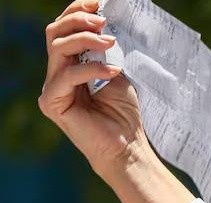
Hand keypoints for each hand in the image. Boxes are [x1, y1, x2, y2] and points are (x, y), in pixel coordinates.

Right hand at [38, 0, 146, 177]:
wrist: (127, 148)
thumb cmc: (124, 115)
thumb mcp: (118, 73)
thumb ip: (107, 51)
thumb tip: (107, 23)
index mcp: (70, 65)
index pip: (64, 31)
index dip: (77, 12)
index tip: (100, 4)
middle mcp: (56, 74)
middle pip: (55, 33)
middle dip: (78, 21)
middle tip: (104, 22)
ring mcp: (52, 88)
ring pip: (58, 48)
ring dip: (86, 40)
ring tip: (110, 42)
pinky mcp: (51, 102)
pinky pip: (67, 75)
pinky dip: (91, 68)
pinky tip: (112, 71)